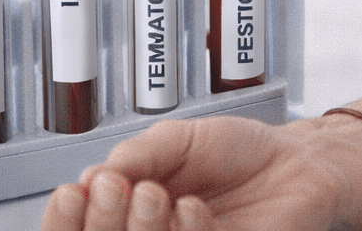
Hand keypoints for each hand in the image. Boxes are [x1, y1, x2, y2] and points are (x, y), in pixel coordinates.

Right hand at [40, 116, 343, 230]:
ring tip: (155, 192)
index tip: (73, 192)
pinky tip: (193, 206)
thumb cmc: (240, 151)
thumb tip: (92, 176)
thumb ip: (139, 154)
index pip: (80, 228)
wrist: (296, 161)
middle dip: (101, 222)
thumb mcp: (181, 138)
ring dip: (139, 229)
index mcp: (130, 209)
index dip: (65, 220)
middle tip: (115, 187)